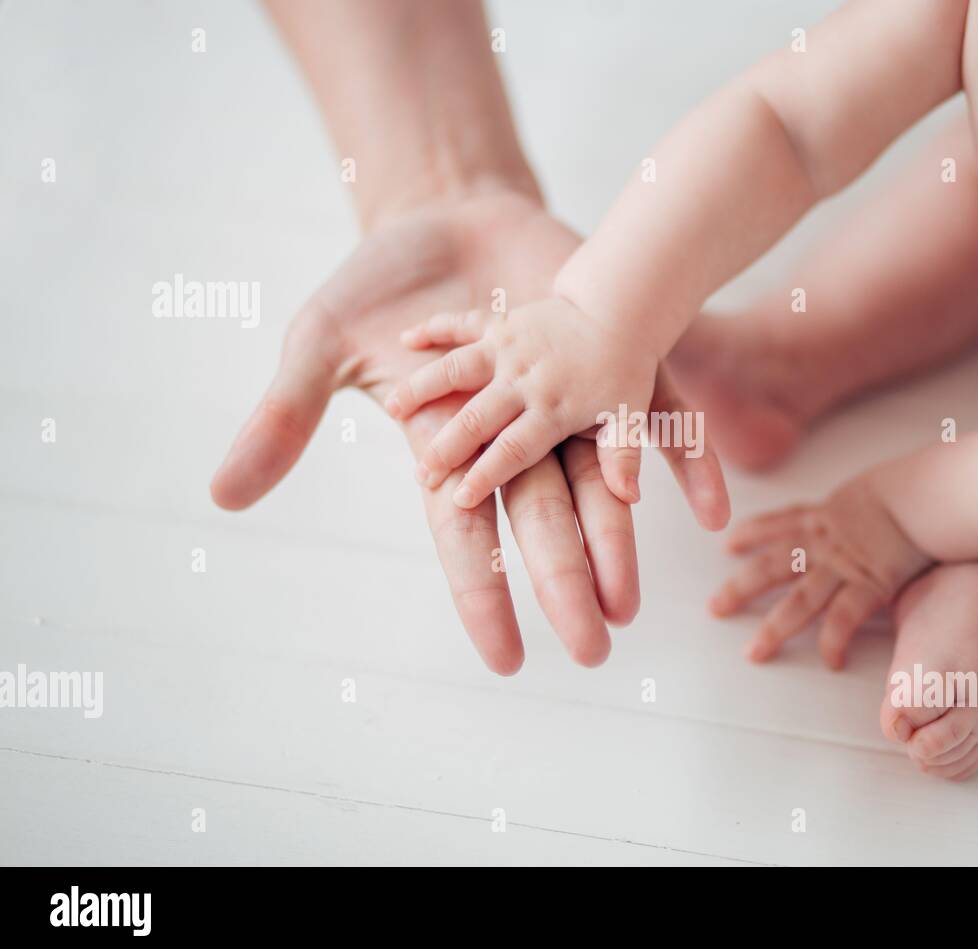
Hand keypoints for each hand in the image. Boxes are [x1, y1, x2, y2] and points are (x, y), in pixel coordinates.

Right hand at [211, 190, 728, 673]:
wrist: (451, 213)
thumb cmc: (385, 286)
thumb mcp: (323, 342)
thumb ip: (285, 416)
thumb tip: (221, 499)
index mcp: (452, 447)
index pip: (467, 537)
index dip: (484, 595)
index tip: (506, 660)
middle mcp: (515, 437)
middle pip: (542, 520)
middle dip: (565, 581)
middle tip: (594, 645)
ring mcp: (564, 400)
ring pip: (596, 479)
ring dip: (618, 537)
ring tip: (636, 597)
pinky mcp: (605, 357)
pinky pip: (653, 412)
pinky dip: (678, 453)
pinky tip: (711, 503)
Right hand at [387, 298, 658, 507]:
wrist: (619, 309)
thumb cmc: (622, 370)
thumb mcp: (628, 417)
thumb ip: (622, 457)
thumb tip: (628, 497)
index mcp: (553, 409)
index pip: (515, 449)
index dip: (487, 474)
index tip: (460, 499)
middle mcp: (524, 379)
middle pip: (478, 417)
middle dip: (448, 447)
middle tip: (421, 474)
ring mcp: (508, 347)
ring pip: (457, 369)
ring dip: (423, 388)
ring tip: (391, 408)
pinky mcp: (499, 320)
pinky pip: (461, 321)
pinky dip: (434, 328)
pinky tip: (405, 339)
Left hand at [709, 476, 929, 668]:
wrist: (925, 495)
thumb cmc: (908, 491)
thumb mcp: (875, 492)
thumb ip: (861, 508)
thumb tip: (865, 514)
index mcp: (822, 518)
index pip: (778, 523)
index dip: (752, 533)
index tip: (729, 544)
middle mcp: (823, 544)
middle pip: (771, 567)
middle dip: (741, 588)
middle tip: (715, 608)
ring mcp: (843, 567)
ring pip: (800, 601)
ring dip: (775, 628)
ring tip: (754, 653)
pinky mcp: (870, 586)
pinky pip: (844, 618)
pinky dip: (834, 640)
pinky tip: (830, 661)